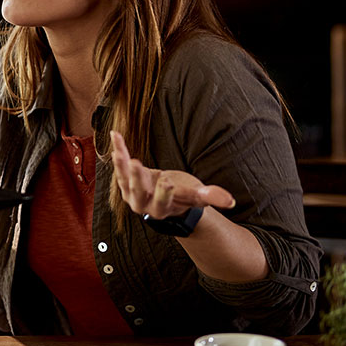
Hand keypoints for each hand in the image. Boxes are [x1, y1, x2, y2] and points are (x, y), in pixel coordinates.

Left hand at [110, 130, 234, 219]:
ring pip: (124, 179)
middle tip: (135, 163)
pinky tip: (115, 135)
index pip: (162, 202)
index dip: (163, 193)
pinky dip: (118, 150)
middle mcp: (142, 204)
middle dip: (136, 178)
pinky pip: (120, 165)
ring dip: (121, 164)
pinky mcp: (124, 180)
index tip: (167, 182)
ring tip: (119, 151)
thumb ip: (210, 197)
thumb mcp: (195, 196)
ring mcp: (130, 193)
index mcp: (161, 209)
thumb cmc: (182, 196)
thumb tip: (229, 201)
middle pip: (138, 191)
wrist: (163, 197)